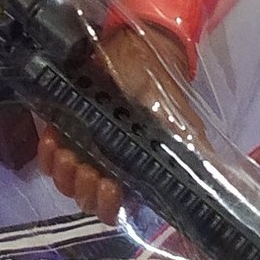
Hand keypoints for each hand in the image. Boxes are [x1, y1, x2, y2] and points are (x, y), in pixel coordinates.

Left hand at [36, 24, 203, 225]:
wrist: (137, 50)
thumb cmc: (159, 89)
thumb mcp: (180, 125)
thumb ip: (190, 156)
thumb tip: (212, 184)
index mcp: (134, 173)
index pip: (115, 209)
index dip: (108, 207)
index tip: (110, 187)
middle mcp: (106, 167)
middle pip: (86, 199)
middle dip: (83, 189)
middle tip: (87, 169)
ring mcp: (82, 149)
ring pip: (65, 181)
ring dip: (64, 173)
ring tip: (69, 153)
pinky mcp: (64, 129)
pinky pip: (48, 156)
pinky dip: (47, 154)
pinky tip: (53, 140)